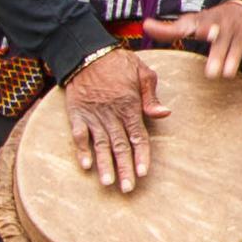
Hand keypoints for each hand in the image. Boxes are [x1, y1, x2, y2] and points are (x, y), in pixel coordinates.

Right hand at [56, 47, 165, 193]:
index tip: (143, 173)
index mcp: (130, 106)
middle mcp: (112, 114)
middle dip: (125, 168)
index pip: (138, 136)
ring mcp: (93, 115)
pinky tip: (85, 165)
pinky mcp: (77, 113)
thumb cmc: (118, 62)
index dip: (141, 156)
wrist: (86, 53)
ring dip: (104, 164)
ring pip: (100, 144)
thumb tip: (165, 114)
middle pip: (120, 146)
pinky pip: (78, 134)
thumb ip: (151, 96)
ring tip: (109, 183)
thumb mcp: (142, 72)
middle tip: (128, 188)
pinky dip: (81, 149)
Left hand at [139, 0, 241, 81]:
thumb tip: (145, 26)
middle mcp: (224, 28)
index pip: (204, 25)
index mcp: (207, 22)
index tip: (207, 33)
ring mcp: (240, 35)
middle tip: (212, 72)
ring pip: (237, 49)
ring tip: (227, 74)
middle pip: (221, 42)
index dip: (206, 29)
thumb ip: (169, 29)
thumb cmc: (213, 20)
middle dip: (218, 55)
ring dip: (233, 62)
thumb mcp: (193, 21)